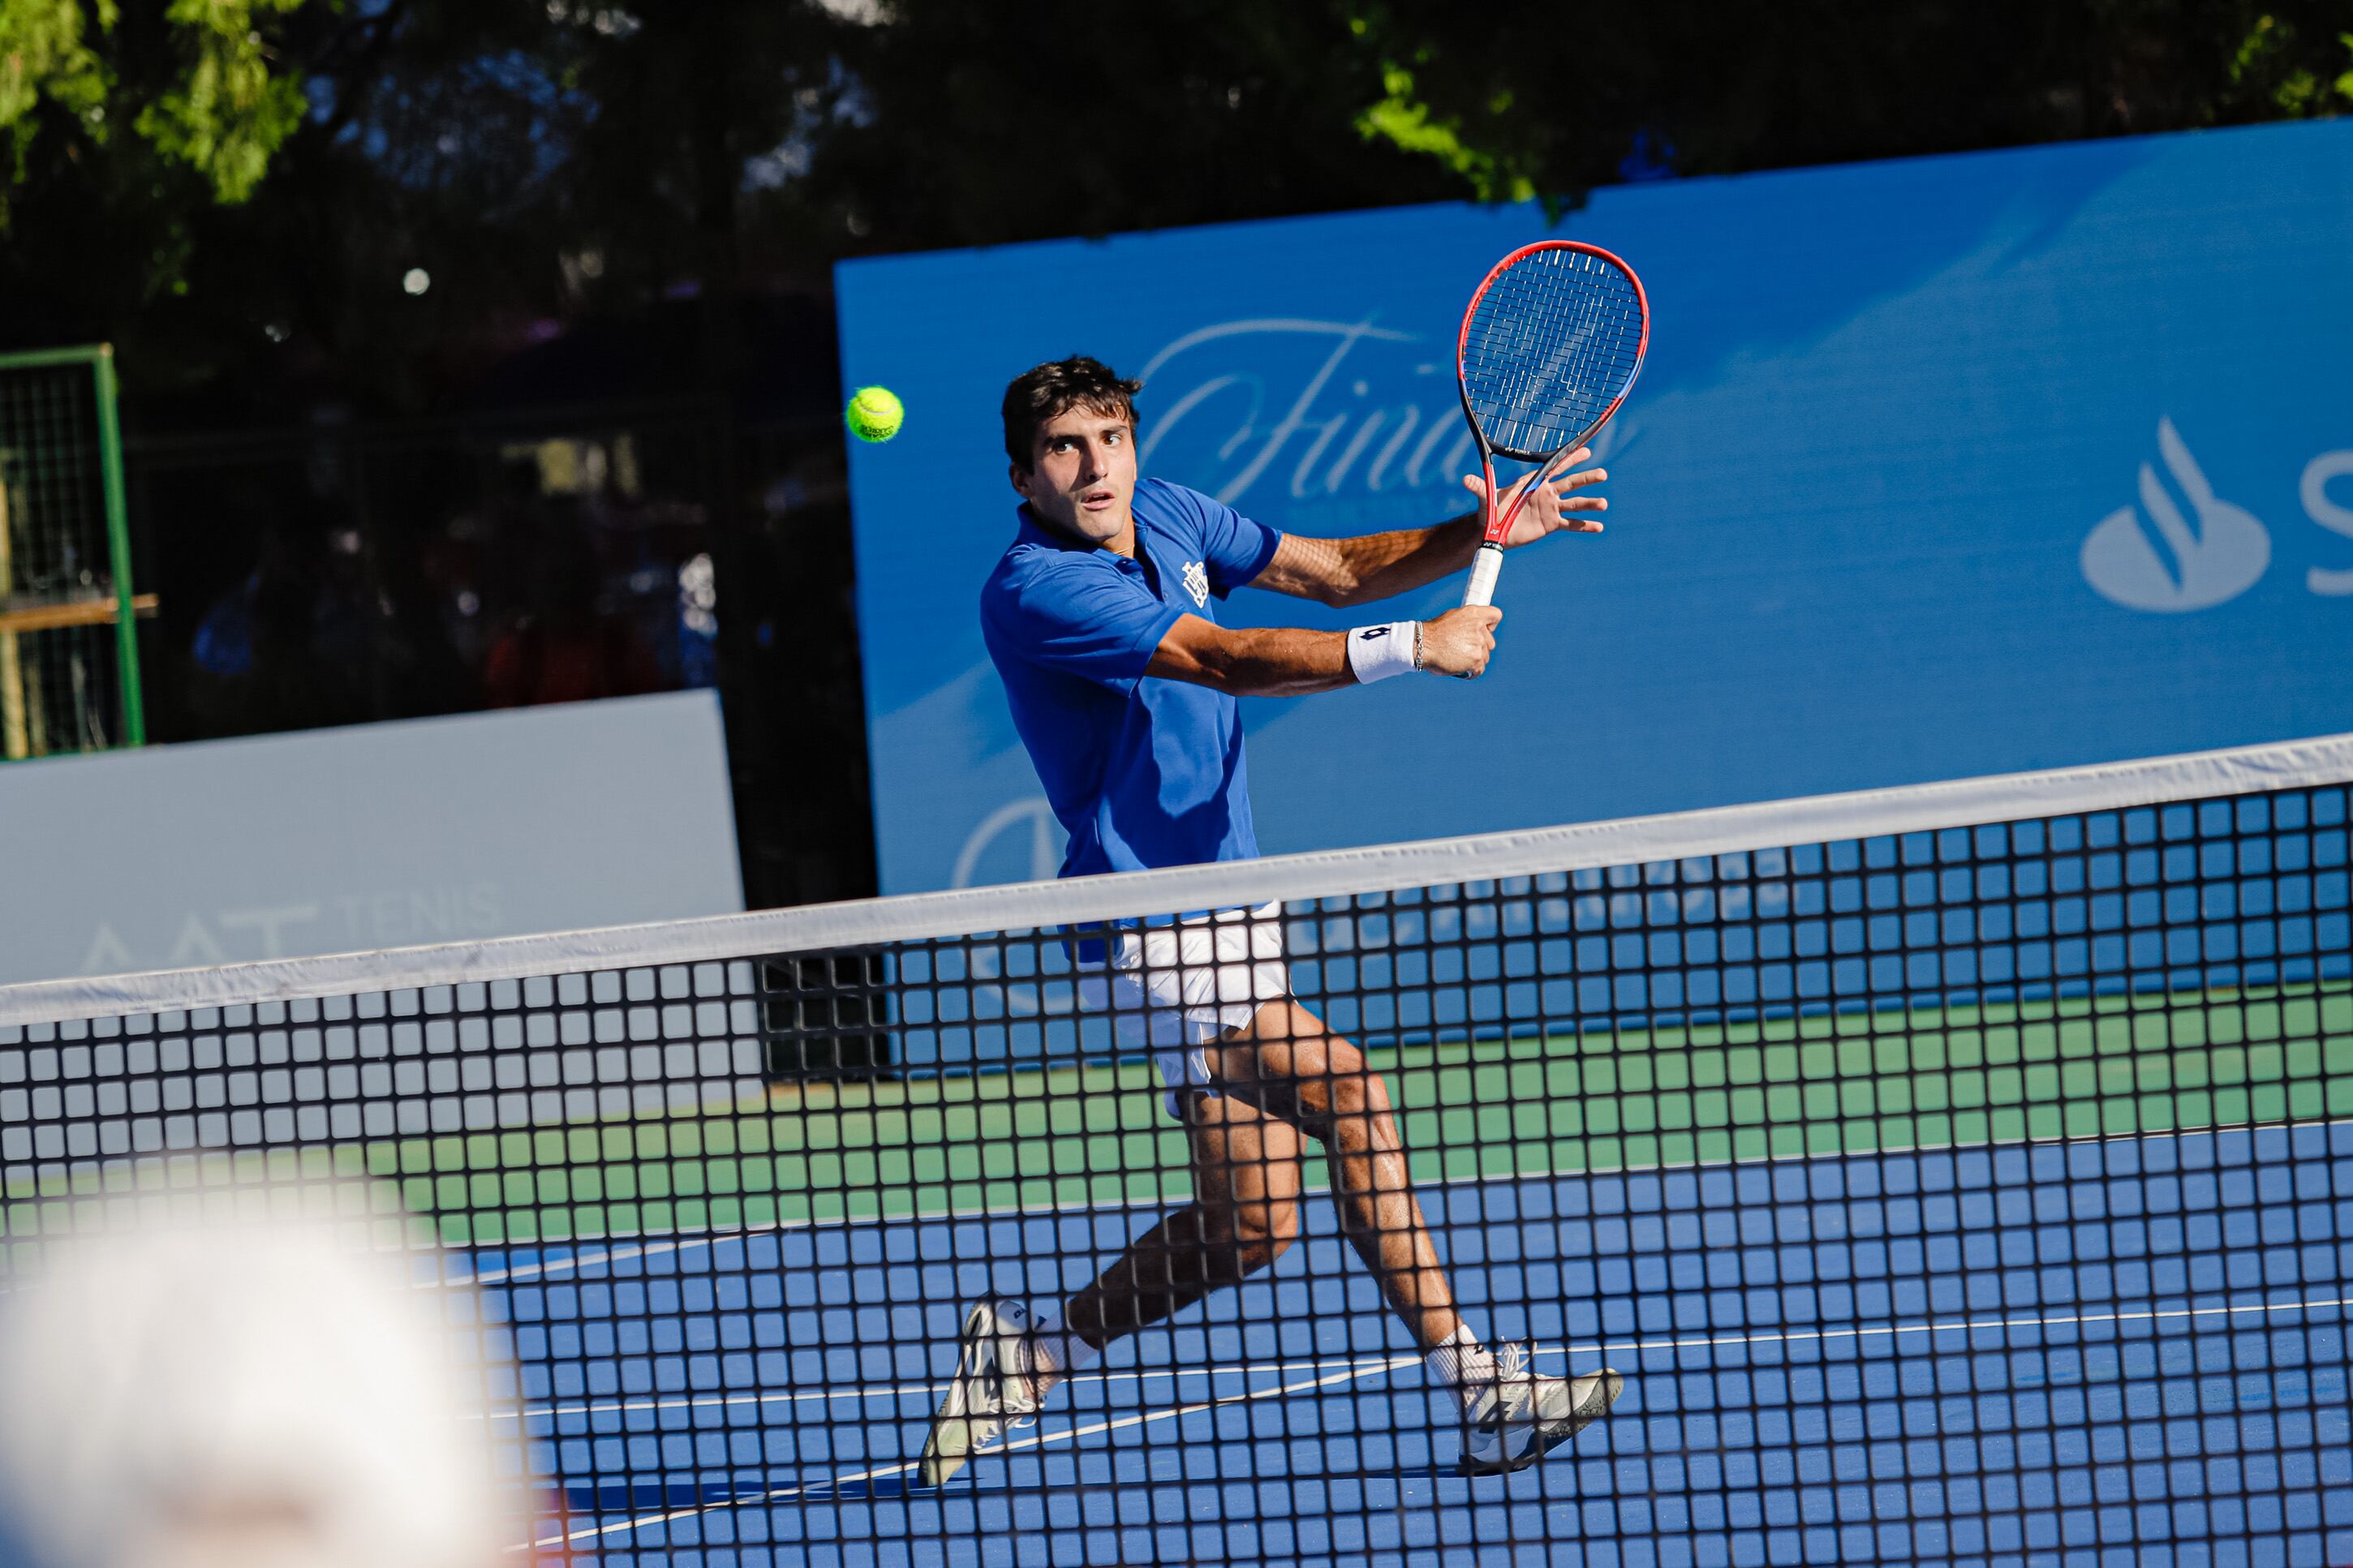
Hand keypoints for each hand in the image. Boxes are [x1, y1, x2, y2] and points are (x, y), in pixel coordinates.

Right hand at [1418, 605, 1500, 678]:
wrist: (1422, 645)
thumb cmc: (1432, 634)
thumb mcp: (1451, 618)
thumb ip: (1466, 622)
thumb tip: (1473, 628)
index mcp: (1473, 613)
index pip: (1496, 616)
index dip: (1491, 625)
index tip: (1485, 630)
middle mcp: (1479, 627)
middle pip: (1490, 641)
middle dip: (1480, 647)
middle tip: (1464, 649)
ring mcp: (1478, 644)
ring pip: (1485, 656)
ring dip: (1475, 660)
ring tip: (1459, 660)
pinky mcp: (1476, 659)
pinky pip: (1480, 669)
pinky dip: (1471, 671)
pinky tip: (1462, 670)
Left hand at [1461, 447, 1608, 548]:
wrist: (1493, 531)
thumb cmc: (1490, 510)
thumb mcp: (1485, 498)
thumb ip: (1480, 487)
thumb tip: (1465, 479)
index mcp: (1534, 482)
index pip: (1555, 467)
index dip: (1570, 459)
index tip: (1586, 450)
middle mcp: (1546, 493)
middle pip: (1571, 483)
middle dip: (1586, 478)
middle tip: (1603, 474)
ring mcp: (1551, 509)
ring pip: (1575, 504)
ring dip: (1590, 503)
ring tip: (1604, 504)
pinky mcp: (1552, 525)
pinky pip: (1571, 525)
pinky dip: (1585, 526)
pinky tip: (1599, 527)